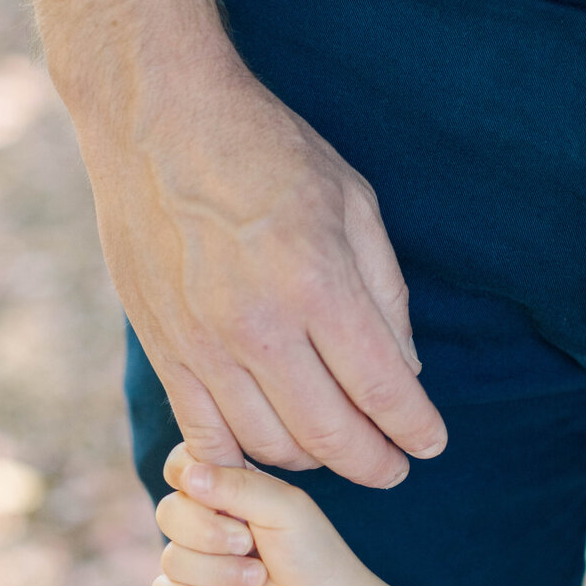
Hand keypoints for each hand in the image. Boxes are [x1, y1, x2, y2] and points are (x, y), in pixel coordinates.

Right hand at [81, 53, 446, 487]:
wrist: (156, 120)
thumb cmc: (265, 150)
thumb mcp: (352, 201)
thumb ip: (384, 292)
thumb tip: (404, 372)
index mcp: (317, 282)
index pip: (381, 390)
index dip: (414, 430)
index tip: (429, 444)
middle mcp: (259, 325)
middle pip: (329, 434)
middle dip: (373, 462)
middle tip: (393, 466)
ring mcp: (203, 344)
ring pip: (269, 445)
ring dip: (312, 459)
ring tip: (332, 445)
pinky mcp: (163, 349)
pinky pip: (205, 435)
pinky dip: (242, 457)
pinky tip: (267, 445)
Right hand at [150, 442, 366, 585]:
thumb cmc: (311, 551)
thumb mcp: (284, 507)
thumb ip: (238, 486)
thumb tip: (188, 477)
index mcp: (227, 487)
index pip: (182, 465)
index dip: (185, 475)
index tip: (211, 493)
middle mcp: (206, 519)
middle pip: (169, 512)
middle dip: (208, 533)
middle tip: (248, 543)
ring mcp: (197, 559)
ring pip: (171, 557)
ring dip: (217, 572)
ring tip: (257, 578)